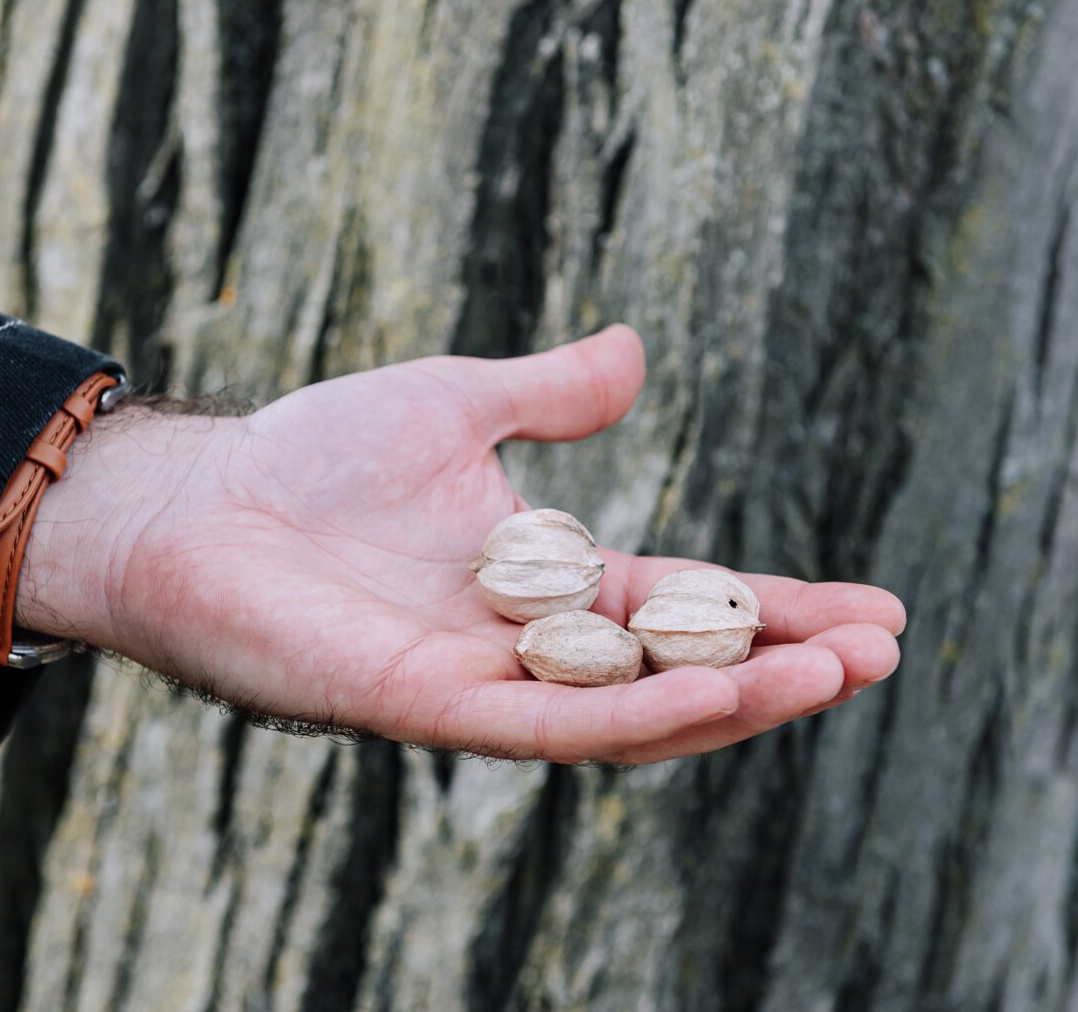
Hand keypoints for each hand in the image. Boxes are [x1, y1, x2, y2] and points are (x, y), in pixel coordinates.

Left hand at [18, 326, 905, 763]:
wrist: (196, 502)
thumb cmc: (309, 456)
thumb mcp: (454, 405)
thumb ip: (546, 395)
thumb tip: (635, 352)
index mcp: (544, 582)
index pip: (684, 606)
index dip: (776, 611)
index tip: (875, 611)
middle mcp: (526, 647)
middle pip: (678, 671)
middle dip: (779, 668)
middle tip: (881, 653)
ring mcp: (481, 687)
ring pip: (631, 715)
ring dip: (734, 702)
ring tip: (832, 676)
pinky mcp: (426, 708)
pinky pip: (547, 726)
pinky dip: (637, 714)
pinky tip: (717, 694)